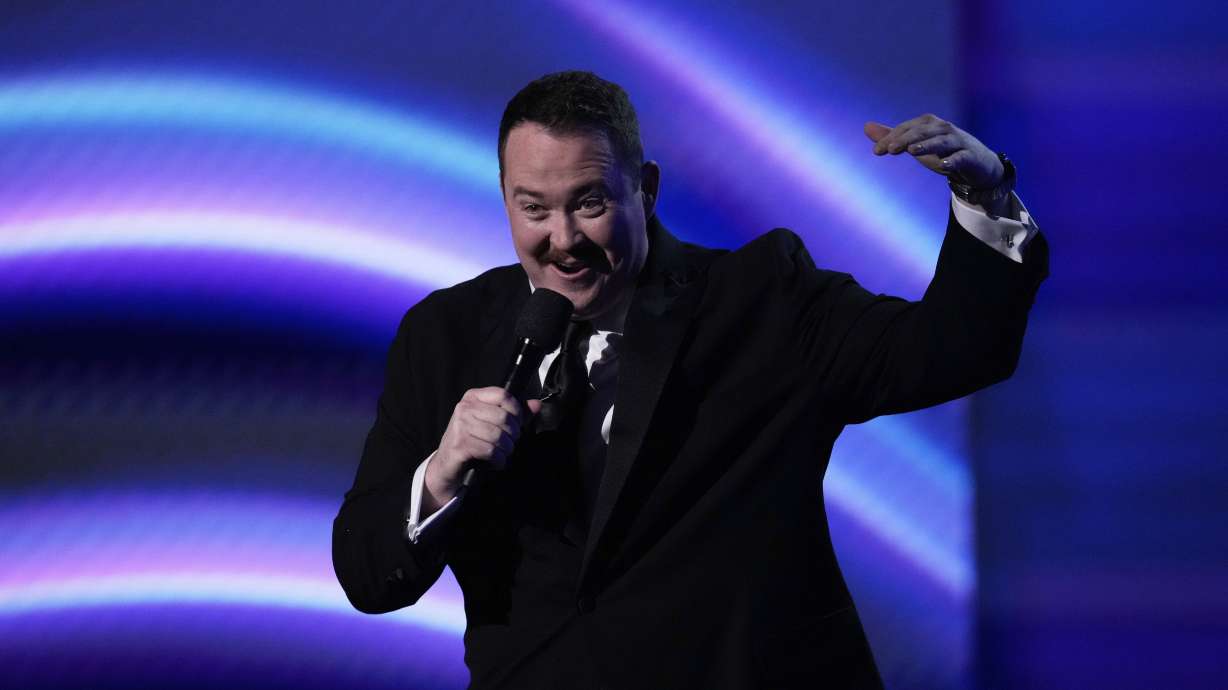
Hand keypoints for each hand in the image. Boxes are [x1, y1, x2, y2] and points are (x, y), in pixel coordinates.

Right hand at [426, 387, 541, 507]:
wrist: (447, 465)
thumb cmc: (472, 441)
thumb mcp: (492, 423)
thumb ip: (515, 413)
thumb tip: (537, 404)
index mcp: (473, 397)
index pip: (503, 395)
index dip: (516, 411)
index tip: (517, 424)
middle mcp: (464, 408)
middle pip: (503, 417)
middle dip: (513, 435)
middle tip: (509, 444)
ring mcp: (460, 426)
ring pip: (498, 436)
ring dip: (506, 449)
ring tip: (502, 454)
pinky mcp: (459, 445)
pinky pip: (490, 451)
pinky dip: (498, 460)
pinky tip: (496, 462)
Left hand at [864, 114, 1003, 188]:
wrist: (977, 164)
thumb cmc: (942, 152)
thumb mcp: (915, 144)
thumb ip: (893, 137)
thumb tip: (866, 126)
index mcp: (929, 124)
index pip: (907, 128)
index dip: (892, 138)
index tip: (877, 151)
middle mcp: (943, 129)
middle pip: (922, 132)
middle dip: (906, 139)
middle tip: (890, 149)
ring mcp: (958, 142)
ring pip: (941, 141)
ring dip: (928, 145)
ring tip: (913, 151)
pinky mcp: (969, 156)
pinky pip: (960, 157)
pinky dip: (952, 160)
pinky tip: (943, 165)